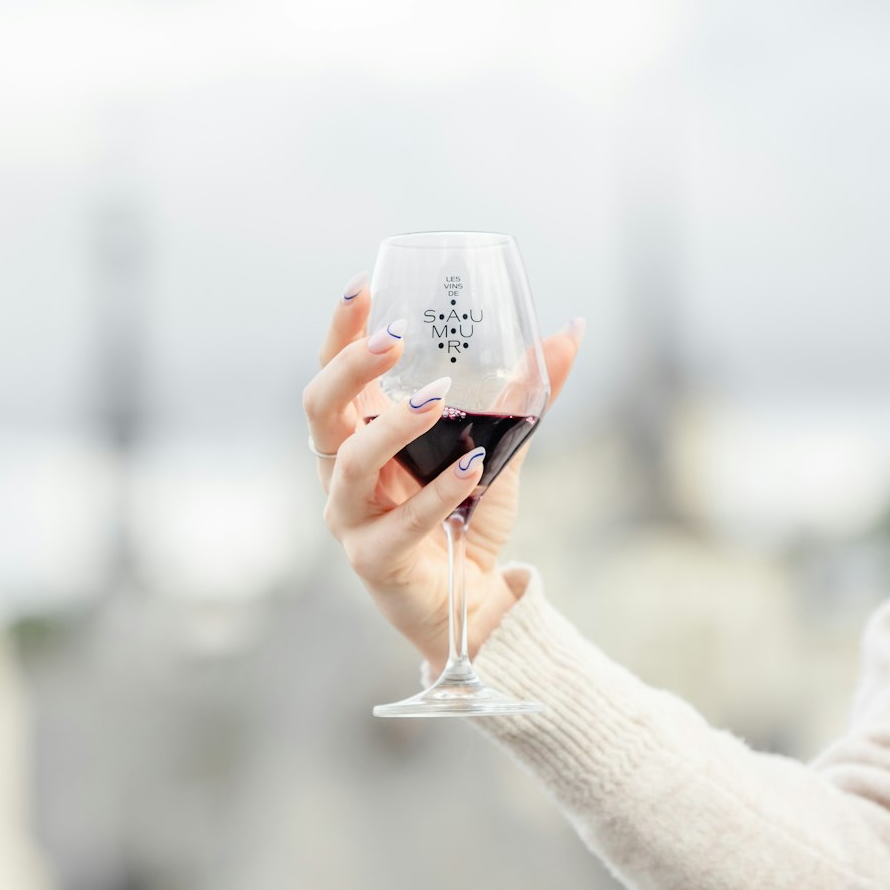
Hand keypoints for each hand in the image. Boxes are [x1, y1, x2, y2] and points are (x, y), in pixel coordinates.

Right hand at [303, 276, 583, 669]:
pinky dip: (437, 494)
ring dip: (393, 427)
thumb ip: (526, 394)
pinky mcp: (373, 559)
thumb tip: (571, 330)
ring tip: (437, 402)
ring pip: (349, 462)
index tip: (363, 285)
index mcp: (362, 431)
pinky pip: (398, 524)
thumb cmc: (469, 516)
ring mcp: (351, 516)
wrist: (477, 605)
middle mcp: (344, 468)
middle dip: (350, 366)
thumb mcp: (500, 444)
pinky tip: (472, 469)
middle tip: (393, 340)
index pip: (335, 370)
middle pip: (319, 406)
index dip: (341, 329)